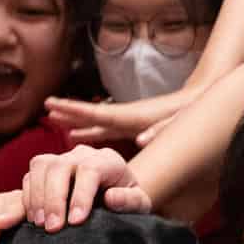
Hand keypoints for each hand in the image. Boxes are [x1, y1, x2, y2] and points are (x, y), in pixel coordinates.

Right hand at [22, 144, 144, 230]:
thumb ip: (131, 201)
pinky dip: (28, 197)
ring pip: (41, 165)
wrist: (114, 198)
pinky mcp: (46, 169)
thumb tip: (111, 198)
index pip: (90, 169)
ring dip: (37, 196)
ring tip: (40, 225)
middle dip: (55, 198)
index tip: (76, 222)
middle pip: (60, 165)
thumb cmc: (128, 203)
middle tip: (53, 229)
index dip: (81, 195)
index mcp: (109, 160)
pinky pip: (30, 175)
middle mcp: (83, 154)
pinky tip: (34, 219)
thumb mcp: (139, 205)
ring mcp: (62, 158)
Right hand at [49, 88, 187, 146]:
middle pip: (90, 115)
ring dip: (76, 122)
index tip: (52, 105)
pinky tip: (79, 136)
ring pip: (94, 123)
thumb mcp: (174, 123)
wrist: (198, 101)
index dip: (73, 111)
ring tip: (54, 122)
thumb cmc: (186, 114)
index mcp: (129, 117)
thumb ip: (158, 132)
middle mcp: (123, 116)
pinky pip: (104, 130)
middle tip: (45, 109)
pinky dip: (89, 131)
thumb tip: (140, 143)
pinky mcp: (132, 125)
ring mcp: (126, 120)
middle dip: (68, 112)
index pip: (95, 114)